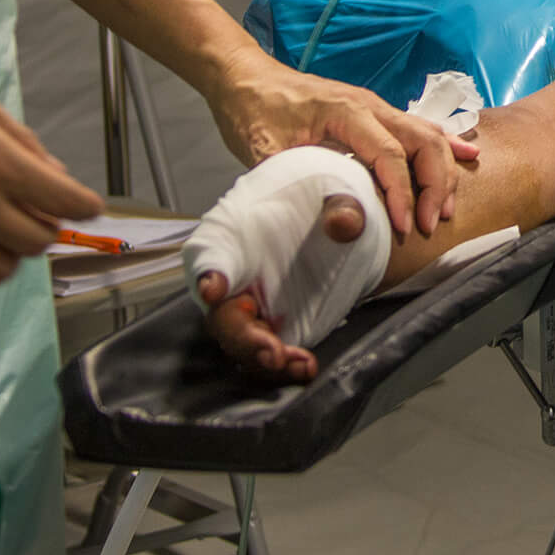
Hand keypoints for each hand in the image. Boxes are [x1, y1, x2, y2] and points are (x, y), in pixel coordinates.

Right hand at [196, 192, 369, 382]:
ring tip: (298, 363)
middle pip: (221, 313)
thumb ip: (341, 205)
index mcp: (234, 230)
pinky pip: (267, 351)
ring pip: (241, 341)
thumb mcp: (336, 188)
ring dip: (263, 357)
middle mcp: (234, 274)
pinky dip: (283, 364)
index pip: (211, 252)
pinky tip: (306, 366)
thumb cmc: (318, 194)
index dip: (209, 270)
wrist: (334, 213)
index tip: (213, 288)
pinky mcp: (273, 325)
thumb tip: (345, 223)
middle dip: (241, 336)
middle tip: (270, 350)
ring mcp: (252, 304)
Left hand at [207, 45, 476, 238]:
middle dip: (436, 185)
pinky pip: (419, 127)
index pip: (390, 155)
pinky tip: (468, 155)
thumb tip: (342, 221)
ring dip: (442, 172)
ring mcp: (376, 107)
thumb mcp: (267, 152)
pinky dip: (446, 144)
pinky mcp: (374, 114)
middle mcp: (371, 106)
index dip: (402, 194)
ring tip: (444, 209)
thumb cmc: (252, 111)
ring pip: (429, 134)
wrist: (244, 78)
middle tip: (430, 225)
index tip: (403, 228)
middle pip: (425, 141)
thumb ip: (303, 183)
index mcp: (348, 112)